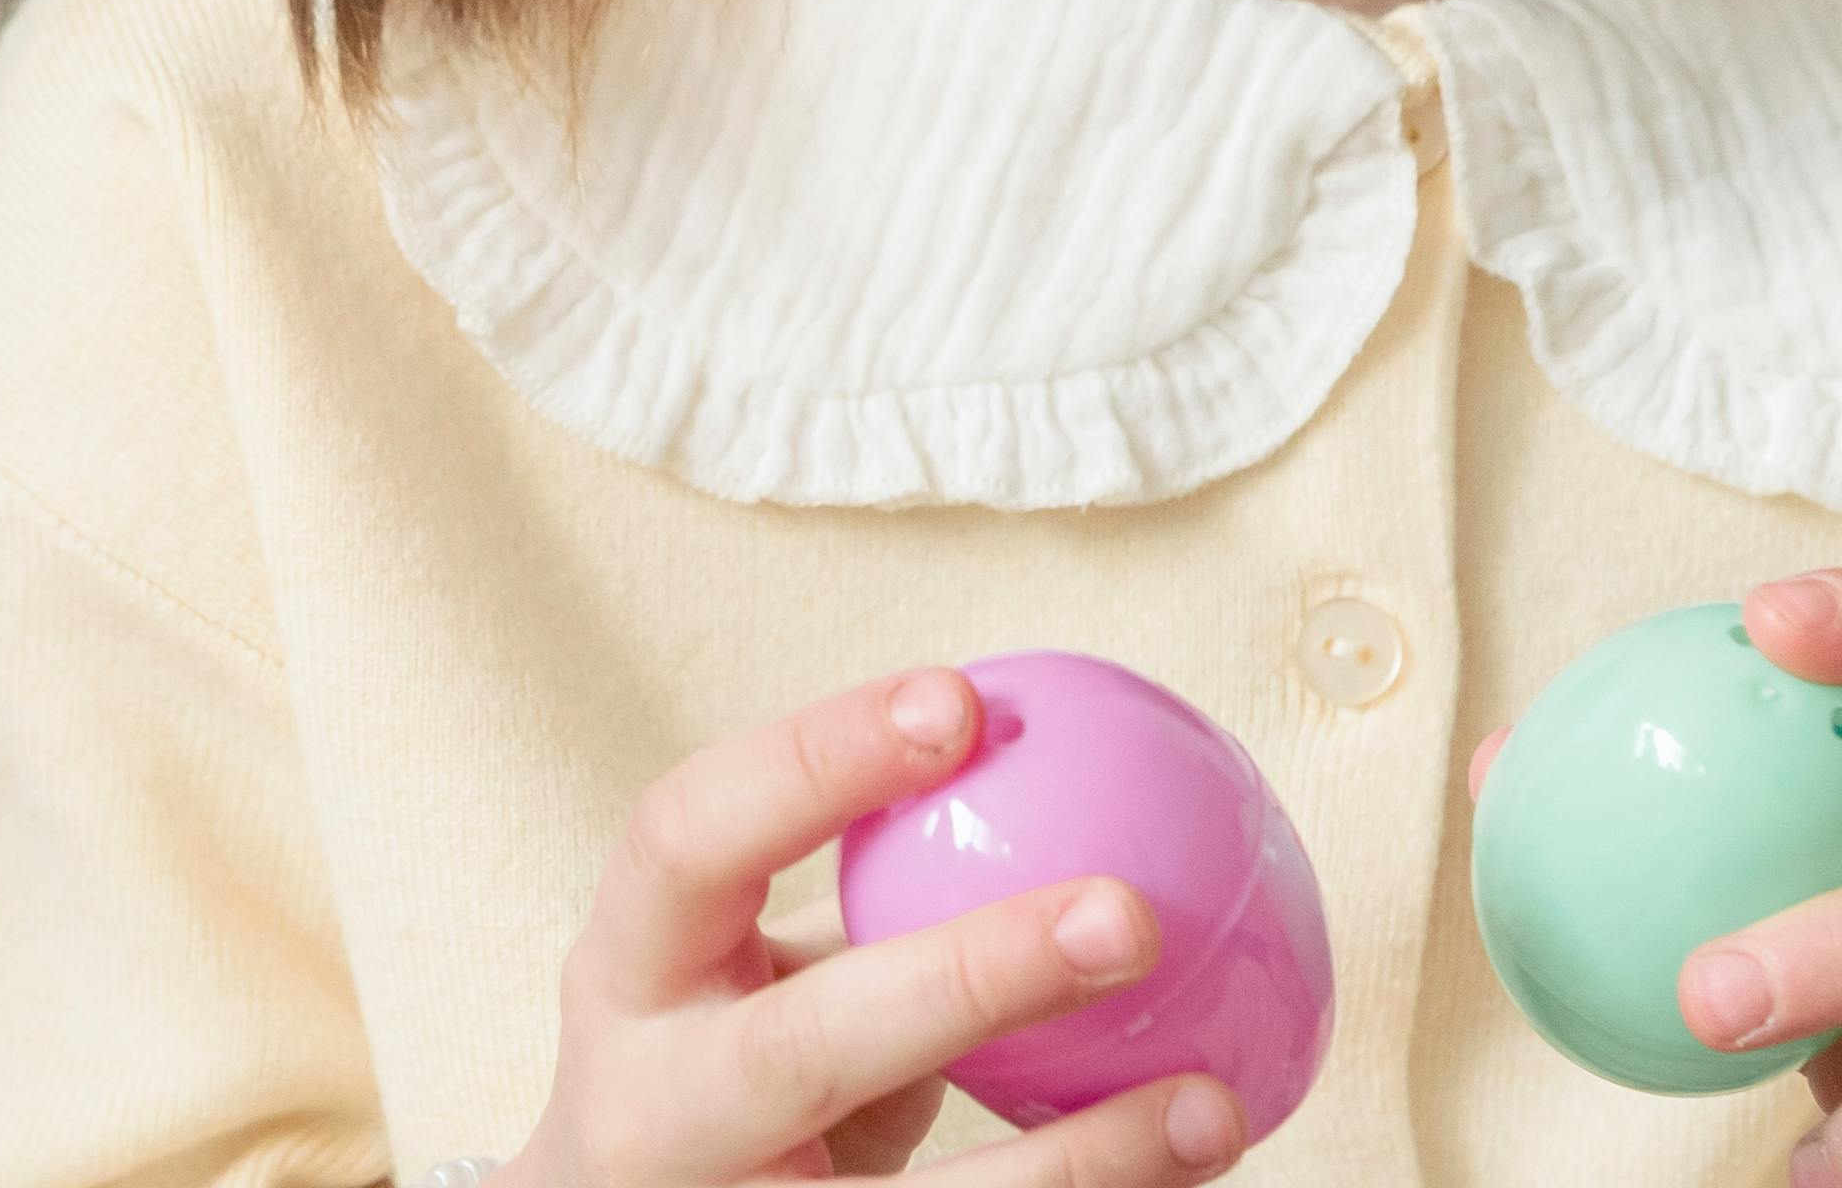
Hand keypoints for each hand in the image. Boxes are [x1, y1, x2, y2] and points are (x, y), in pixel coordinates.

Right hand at [498, 668, 1251, 1186]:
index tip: (961, 700)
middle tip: (1128, 914)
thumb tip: (1080, 775)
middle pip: (799, 1051)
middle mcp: (655, 1105)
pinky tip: (1182, 1169)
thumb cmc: (716, 1065)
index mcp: (629, 974)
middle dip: (968, 980)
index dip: (814, 762)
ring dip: (1077, 1161)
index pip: (686, 839)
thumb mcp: (737, 971)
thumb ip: (863, 897)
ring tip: (1212, 1108)